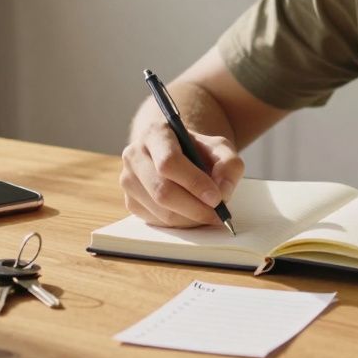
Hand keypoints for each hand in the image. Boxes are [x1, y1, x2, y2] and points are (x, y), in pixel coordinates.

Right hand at [119, 121, 244, 228]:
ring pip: (160, 211)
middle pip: (162, 191)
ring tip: (208, 214)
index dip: (194, 183)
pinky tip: (192, 213)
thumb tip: (222, 191)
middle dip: (194, 208)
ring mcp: (128, 179)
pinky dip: (179, 223)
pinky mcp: (130, 201)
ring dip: (190, 219)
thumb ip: (229, 164)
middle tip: (218, 214)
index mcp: (155, 133)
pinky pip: (156, 221)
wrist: (176, 152)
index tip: (216, 198)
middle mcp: (135, 155)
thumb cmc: (197, 149)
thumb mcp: (220, 147)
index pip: (169, 162)